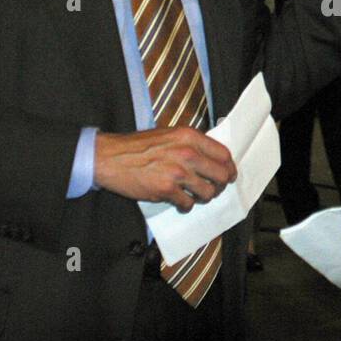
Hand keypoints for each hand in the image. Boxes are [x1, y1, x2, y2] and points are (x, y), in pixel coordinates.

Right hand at [93, 127, 235, 210]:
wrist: (111, 157)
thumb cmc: (138, 146)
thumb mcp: (169, 135)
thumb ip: (190, 144)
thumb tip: (210, 158)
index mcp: (189, 136)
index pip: (223, 154)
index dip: (229, 168)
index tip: (228, 175)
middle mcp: (187, 153)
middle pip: (221, 175)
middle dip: (219, 185)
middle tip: (212, 189)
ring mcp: (178, 172)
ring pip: (208, 193)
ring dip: (203, 197)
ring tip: (193, 195)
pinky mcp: (166, 189)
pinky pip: (188, 203)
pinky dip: (185, 206)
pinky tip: (178, 201)